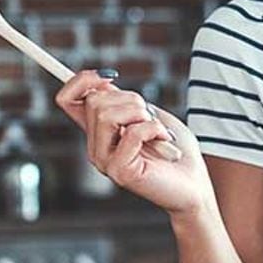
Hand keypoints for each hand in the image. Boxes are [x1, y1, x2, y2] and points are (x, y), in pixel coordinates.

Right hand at [55, 69, 214, 218]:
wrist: (195, 185)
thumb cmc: (175, 149)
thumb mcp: (150, 115)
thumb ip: (125, 102)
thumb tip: (103, 83)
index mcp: (99, 132)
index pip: (67, 99)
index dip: (81, 80)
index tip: (110, 76)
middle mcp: (95, 147)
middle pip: (94, 101)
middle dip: (131, 100)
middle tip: (151, 118)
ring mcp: (105, 161)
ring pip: (107, 114)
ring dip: (142, 115)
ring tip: (158, 132)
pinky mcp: (119, 172)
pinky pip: (131, 133)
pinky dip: (154, 130)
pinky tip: (164, 143)